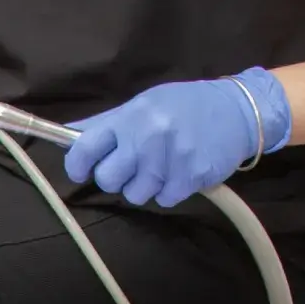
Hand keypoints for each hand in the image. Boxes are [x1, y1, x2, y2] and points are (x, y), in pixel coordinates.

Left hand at [63, 68, 292, 207]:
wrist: (238, 110)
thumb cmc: (184, 106)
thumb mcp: (144, 103)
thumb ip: (105, 123)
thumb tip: (65, 135)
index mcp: (130, 116)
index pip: (85, 147)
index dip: (78, 164)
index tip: (83, 169)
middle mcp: (147, 137)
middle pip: (108, 179)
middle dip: (116, 177)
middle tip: (132, 165)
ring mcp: (170, 159)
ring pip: (135, 194)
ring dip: (145, 186)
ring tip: (162, 165)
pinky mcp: (191, 177)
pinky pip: (163, 200)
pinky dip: (169, 190)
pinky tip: (180, 172)